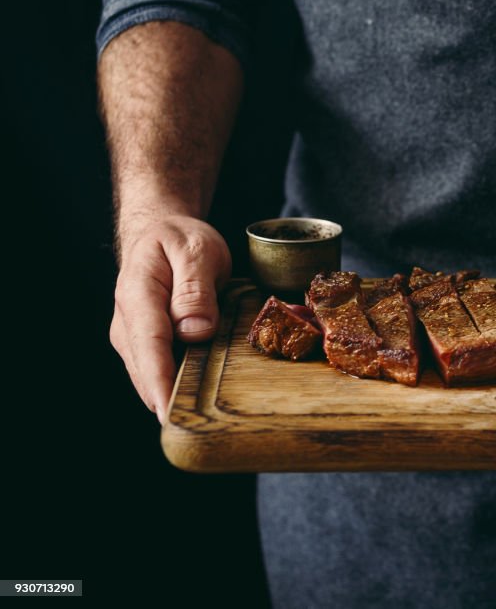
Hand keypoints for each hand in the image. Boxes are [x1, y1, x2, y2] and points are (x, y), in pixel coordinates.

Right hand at [110, 215, 230, 422]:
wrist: (160, 232)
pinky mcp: (144, 344)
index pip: (149, 344)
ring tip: (201, 420)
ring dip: (172, 395)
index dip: (159, 381)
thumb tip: (195, 331)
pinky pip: (158, 369)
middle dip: (168, 400)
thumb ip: (195, 289)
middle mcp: (128, 321)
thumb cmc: (180, 239)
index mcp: (138, 294)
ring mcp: (132, 336)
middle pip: (146, 369)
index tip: (168, 412)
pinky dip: (174, 385)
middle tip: (199, 428)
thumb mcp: (197, 250)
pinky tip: (195, 398)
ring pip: (150, 375)